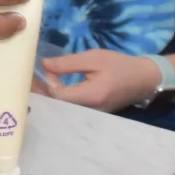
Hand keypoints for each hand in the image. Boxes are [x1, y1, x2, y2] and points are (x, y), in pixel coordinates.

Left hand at [40, 49, 162, 111]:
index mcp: (91, 96)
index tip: (42, 69)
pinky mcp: (92, 115)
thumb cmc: (119, 65)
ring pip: (63, 110)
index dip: (46, 84)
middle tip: (30, 80)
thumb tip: (44, 65)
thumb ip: (68, 63)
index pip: (58, 96)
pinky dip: (59, 99)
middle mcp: (89, 111)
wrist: (144, 79)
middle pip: (57, 107)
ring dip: (49, 97)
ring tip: (37, 83)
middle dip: (42, 94)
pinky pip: (70, 109)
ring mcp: (91, 116)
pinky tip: (52, 88)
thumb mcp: (94, 58)